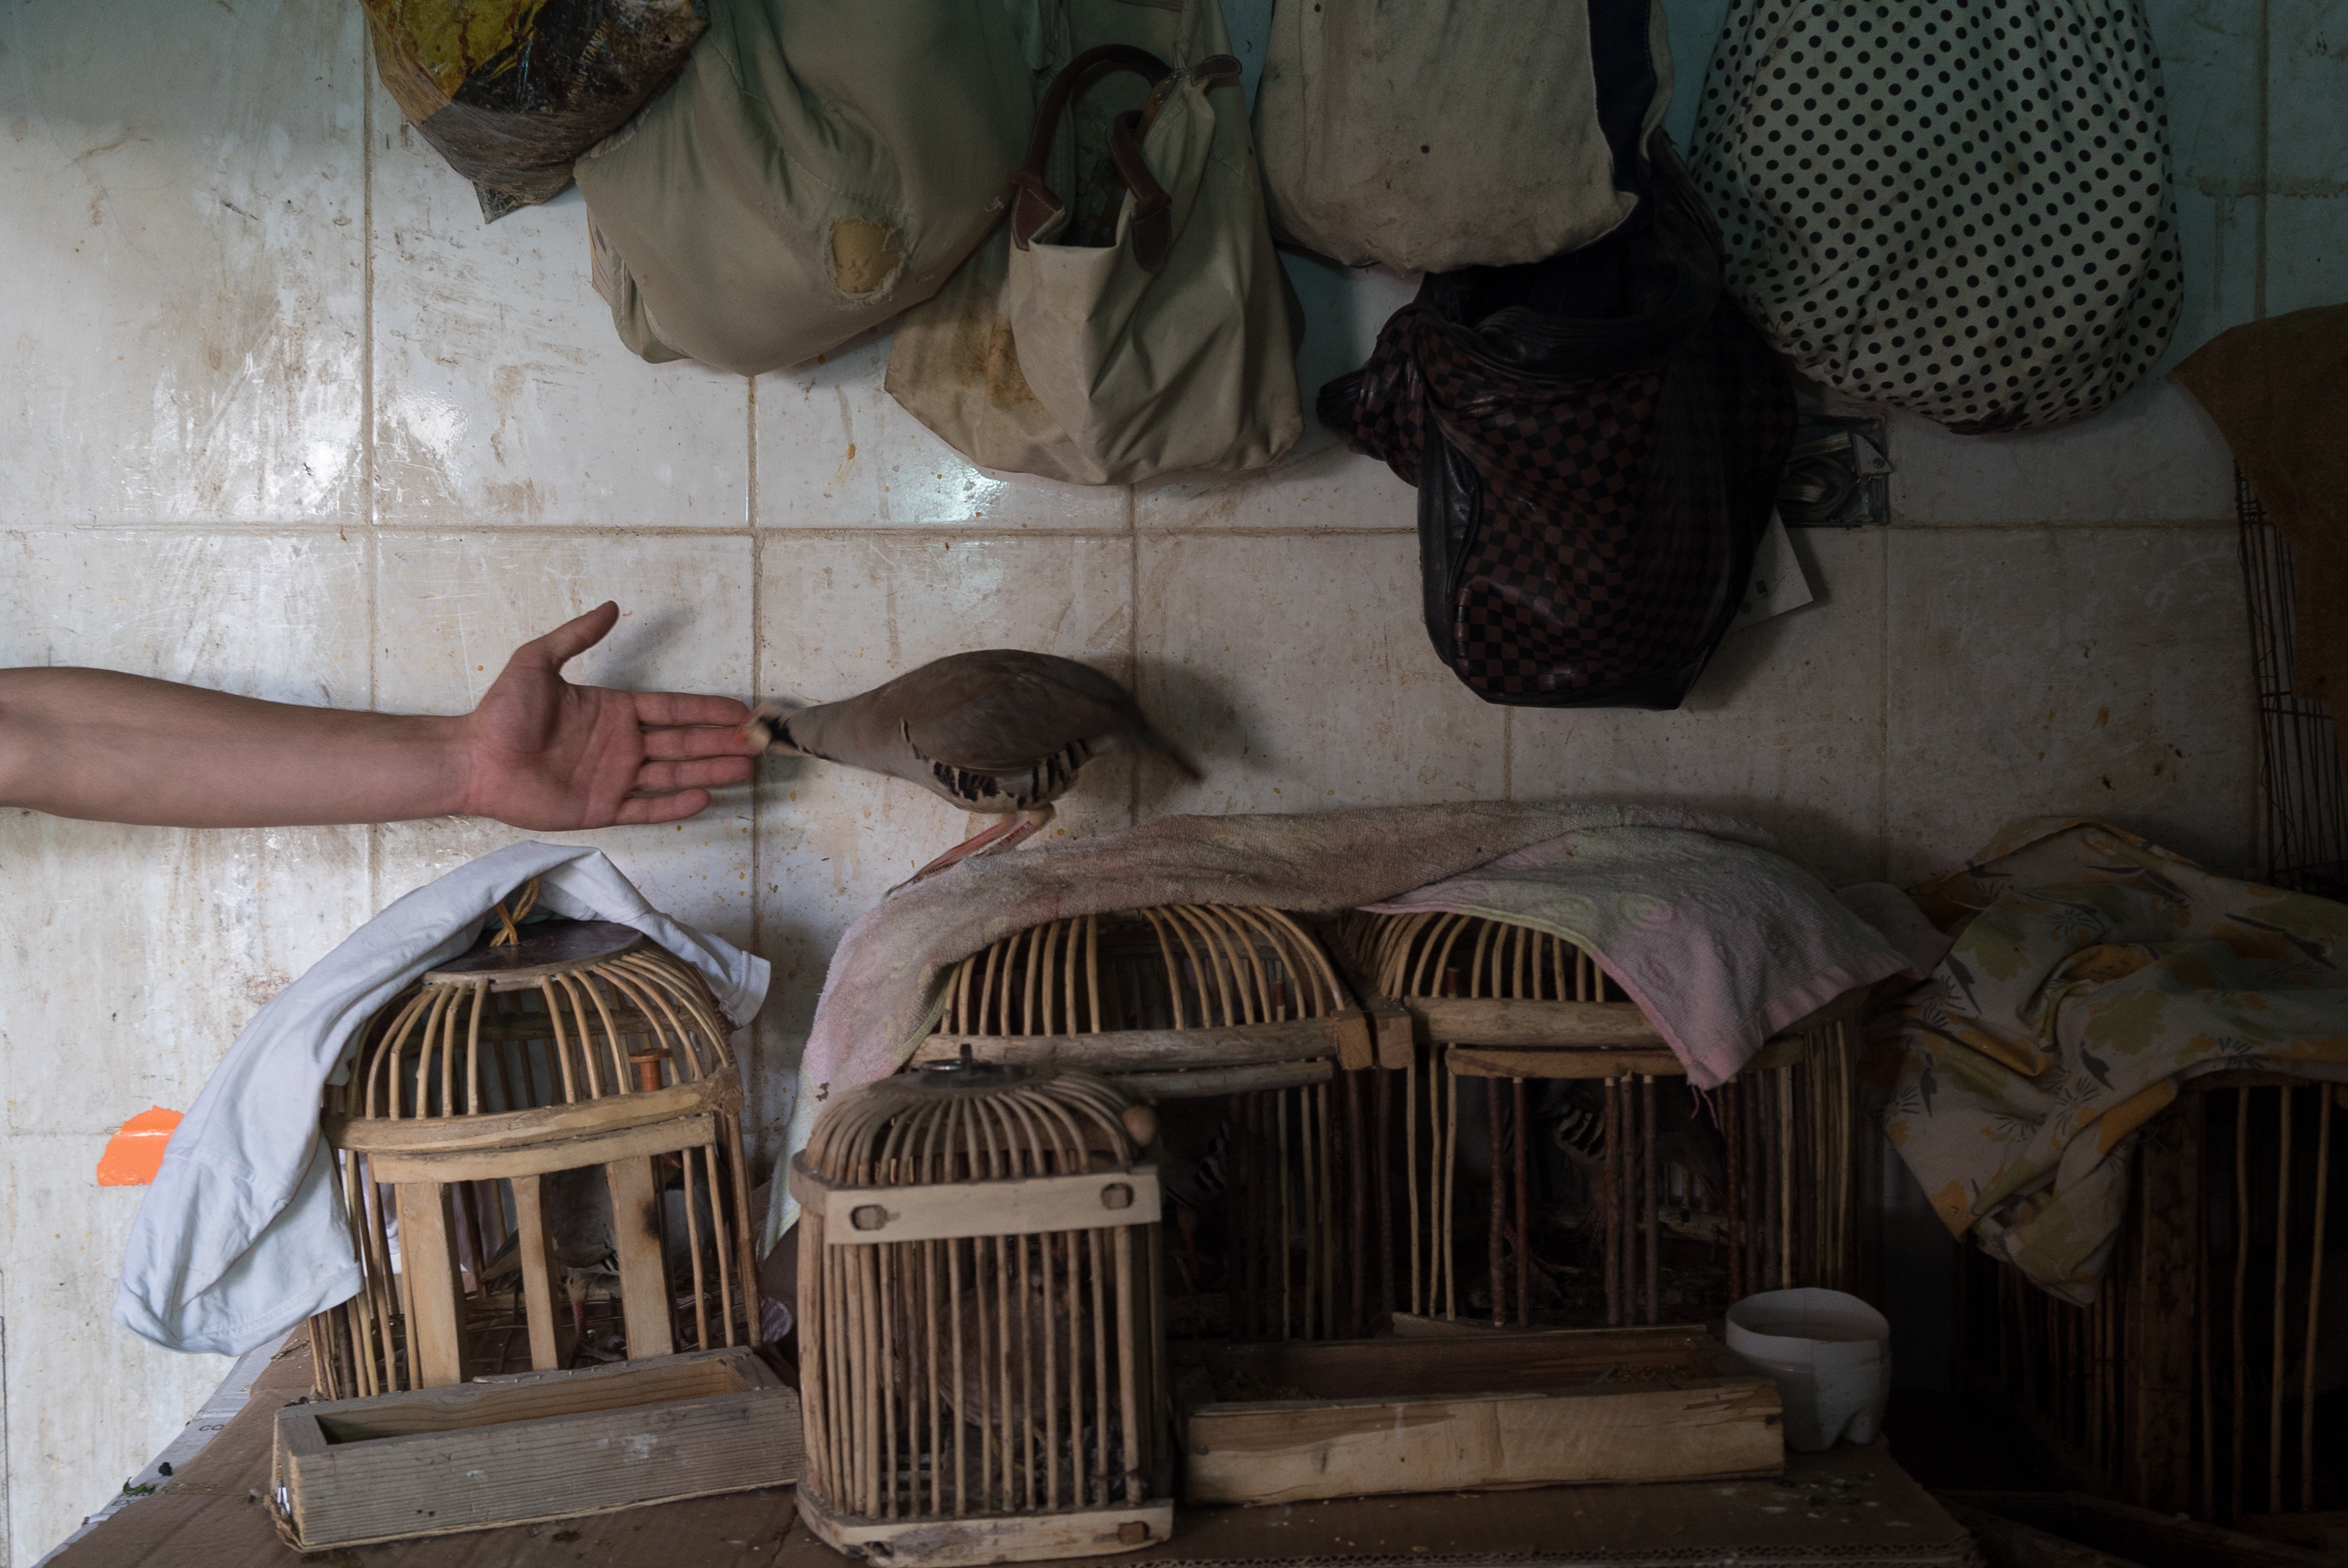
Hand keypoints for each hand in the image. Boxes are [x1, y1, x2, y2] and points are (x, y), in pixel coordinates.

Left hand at [456, 603, 761, 829]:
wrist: (475, 759)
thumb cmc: (503, 711)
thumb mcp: (537, 660)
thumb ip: (577, 636)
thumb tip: (611, 606)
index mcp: (615, 711)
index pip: (672, 709)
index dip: (707, 710)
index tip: (740, 711)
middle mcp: (622, 744)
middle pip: (683, 742)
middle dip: (722, 742)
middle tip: (758, 742)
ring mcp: (615, 778)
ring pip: (675, 774)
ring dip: (711, 770)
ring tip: (746, 768)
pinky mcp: (603, 808)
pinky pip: (648, 808)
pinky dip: (677, 804)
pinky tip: (706, 796)